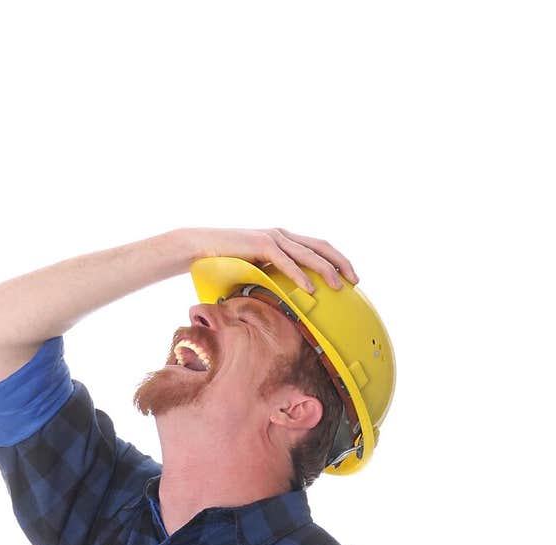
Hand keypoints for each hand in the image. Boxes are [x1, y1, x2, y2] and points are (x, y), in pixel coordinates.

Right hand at [187, 227, 357, 291]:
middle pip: (321, 247)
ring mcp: (272, 238)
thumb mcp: (255, 269)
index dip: (338, 260)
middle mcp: (282, 235)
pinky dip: (300, 275)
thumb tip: (286, 298)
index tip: (351, 277)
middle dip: (341, 263)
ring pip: (307, 253)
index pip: (319, 246)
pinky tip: (310, 289)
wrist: (200, 247)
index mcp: (285, 239)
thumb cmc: (226, 261)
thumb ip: (272, 276)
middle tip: (355, 281)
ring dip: (325, 270)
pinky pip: (285, 262)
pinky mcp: (260, 245)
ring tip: (338, 287)